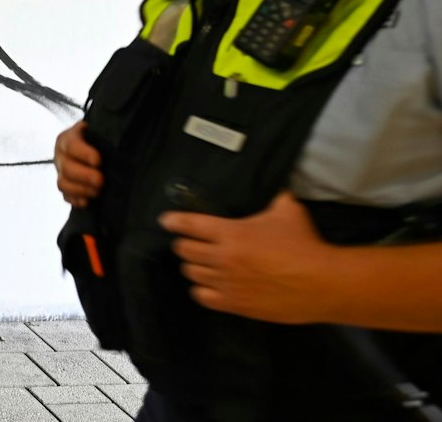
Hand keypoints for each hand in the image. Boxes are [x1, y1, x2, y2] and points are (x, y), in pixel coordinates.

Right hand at [55, 122, 102, 207]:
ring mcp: (61, 172)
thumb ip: (105, 137)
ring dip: (80, 190)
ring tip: (97, 192)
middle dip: (84, 176)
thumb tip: (120, 145)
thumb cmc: (99, 139)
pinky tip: (87, 202)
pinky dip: (75, 200)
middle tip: (100, 181)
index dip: (84, 153)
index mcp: (68, 139)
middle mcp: (61, 155)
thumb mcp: (99, 133)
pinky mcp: (65, 186)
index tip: (98, 161)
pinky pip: (65, 196)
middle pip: (67, 167)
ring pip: (63, 183)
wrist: (92, 147)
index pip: (72, 145)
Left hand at [161, 192, 333, 323]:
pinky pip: (203, 297)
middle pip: (184, 250)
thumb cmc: (305, 243)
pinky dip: (201, 290)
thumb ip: (273, 197)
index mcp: (230, 232)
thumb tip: (274, 185)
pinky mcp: (235, 304)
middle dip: (184, 245)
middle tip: (191, 244)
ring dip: (194, 267)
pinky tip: (208, 287)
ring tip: (201, 265)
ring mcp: (227, 282)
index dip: (174, 221)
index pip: (189, 224)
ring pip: (191, 274)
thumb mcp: (288, 209)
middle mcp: (222, 257)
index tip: (166, 221)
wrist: (323, 283)